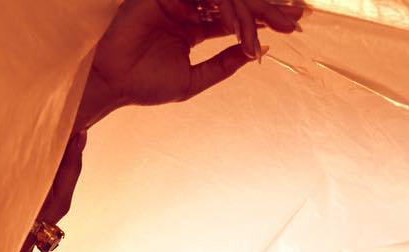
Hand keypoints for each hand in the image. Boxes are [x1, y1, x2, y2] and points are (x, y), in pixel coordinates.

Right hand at [78, 0, 304, 129]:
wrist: (113, 83)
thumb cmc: (144, 86)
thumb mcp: (192, 81)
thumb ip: (221, 66)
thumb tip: (252, 53)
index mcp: (193, 28)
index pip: (232, 18)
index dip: (259, 21)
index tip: (288, 26)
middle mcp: (188, 10)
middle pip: (233, 3)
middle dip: (264, 9)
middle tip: (294, 16)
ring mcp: (178, 0)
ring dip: (248, 8)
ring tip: (274, 19)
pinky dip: (224, 7)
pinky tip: (239, 21)